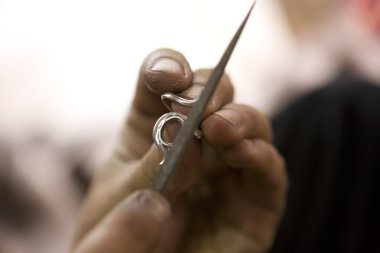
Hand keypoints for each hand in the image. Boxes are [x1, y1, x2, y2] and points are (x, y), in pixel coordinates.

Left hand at [71, 48, 286, 252]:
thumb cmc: (124, 236)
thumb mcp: (125, 197)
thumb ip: (155, 166)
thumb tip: (188, 136)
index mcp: (156, 130)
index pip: (165, 83)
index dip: (168, 68)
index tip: (169, 77)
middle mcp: (198, 142)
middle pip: (216, 94)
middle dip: (211, 90)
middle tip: (200, 105)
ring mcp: (229, 168)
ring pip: (250, 125)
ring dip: (239, 118)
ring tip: (220, 128)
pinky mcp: (255, 199)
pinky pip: (268, 170)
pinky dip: (260, 155)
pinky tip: (243, 153)